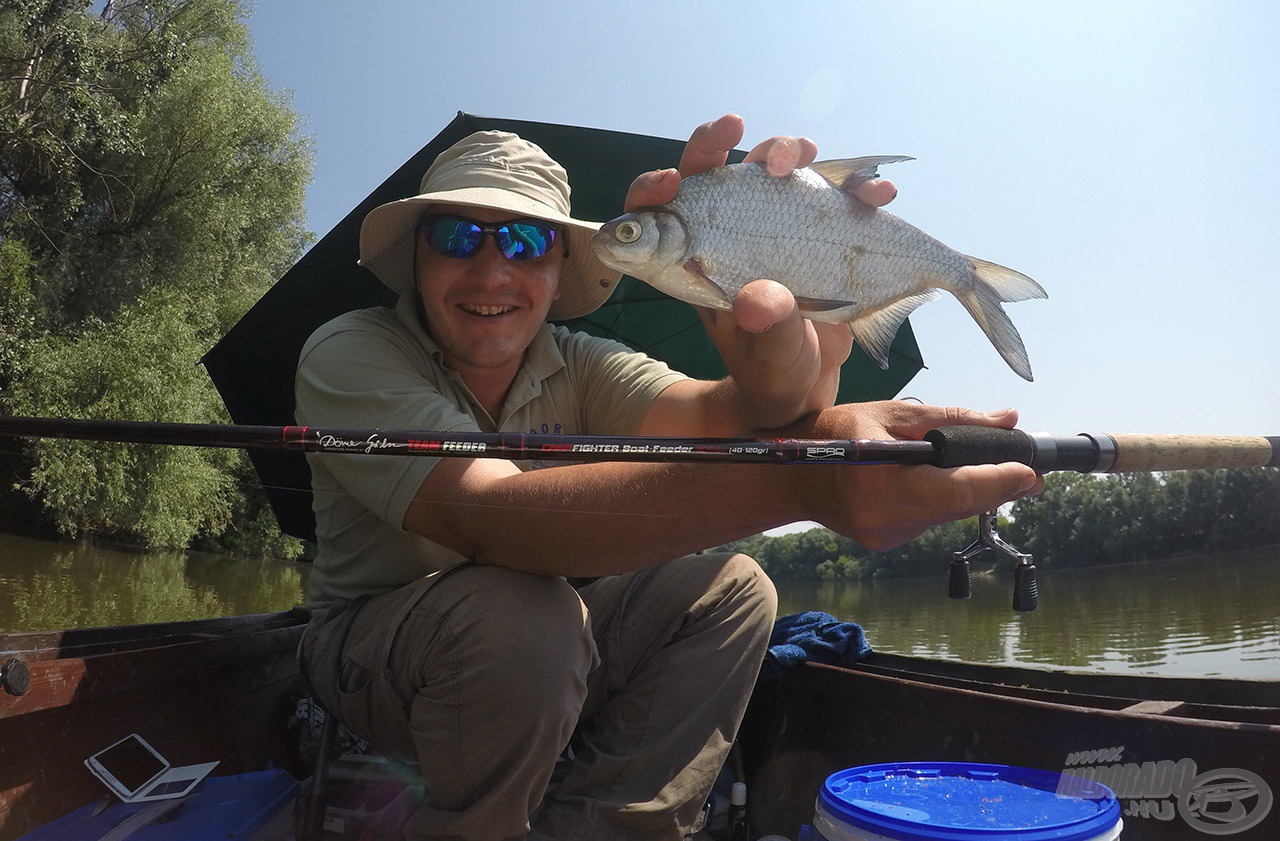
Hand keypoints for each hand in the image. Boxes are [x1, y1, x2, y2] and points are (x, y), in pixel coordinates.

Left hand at [624, 115, 901, 427]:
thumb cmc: (771, 372)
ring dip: (793, 154)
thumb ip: (765, 328)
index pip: (664, 211)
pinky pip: (834, 196)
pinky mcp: (818, 233)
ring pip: (774, 172)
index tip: (670, 182)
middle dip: (733, 146)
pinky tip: (877, 194)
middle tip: (764, 154)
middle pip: (719, 173)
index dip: (656, 189)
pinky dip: (858, 188)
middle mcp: (730, 236)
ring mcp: (775, 230)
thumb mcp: (766, 355)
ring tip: (812, 156)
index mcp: (699, 260)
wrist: (807, 385)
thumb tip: (761, 299)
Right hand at [791, 402, 1043, 549]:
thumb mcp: (891, 414)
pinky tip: (934, 482)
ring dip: (969, 492)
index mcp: (881, 483)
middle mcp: (886, 519)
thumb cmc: (836, 434)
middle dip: (996, 486)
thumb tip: (1007, 420)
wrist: (792, 476)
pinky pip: (932, 519)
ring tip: (983, 468)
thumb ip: (951, 418)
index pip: (955, 491)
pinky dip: (943, 500)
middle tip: (1029, 471)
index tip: (1032, 471)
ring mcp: (887, 537)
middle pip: (959, 505)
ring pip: (948, 514)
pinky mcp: (889, 543)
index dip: (999, 482)